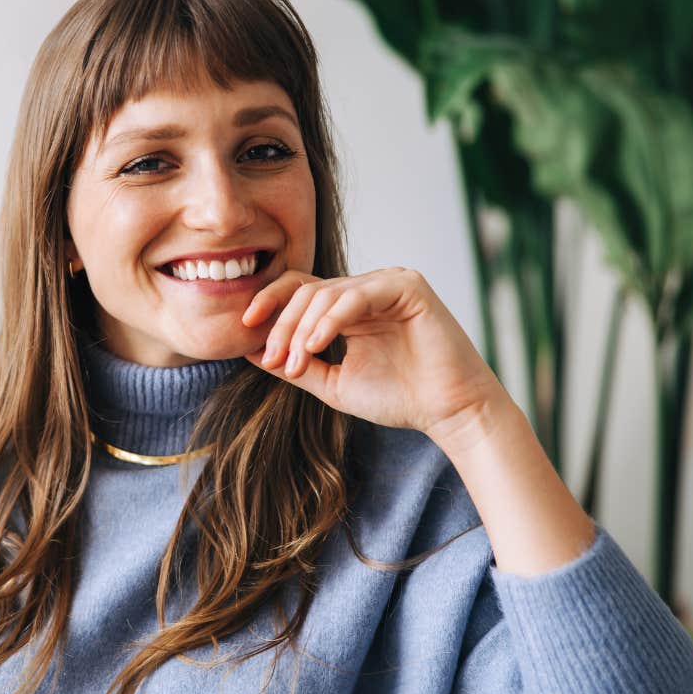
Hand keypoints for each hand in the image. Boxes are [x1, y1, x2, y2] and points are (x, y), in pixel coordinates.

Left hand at [241, 267, 505, 448]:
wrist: (448, 411)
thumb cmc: (398, 398)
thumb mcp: (334, 383)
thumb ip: (297, 364)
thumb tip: (251, 351)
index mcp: (350, 306)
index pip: (299, 289)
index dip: (269, 304)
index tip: (244, 330)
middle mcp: (367, 288)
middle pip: (306, 290)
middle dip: (282, 325)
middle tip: (275, 360)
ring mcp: (388, 282)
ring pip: (326, 293)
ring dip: (302, 329)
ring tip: (297, 363)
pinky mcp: (407, 286)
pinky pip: (356, 295)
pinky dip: (330, 319)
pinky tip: (316, 346)